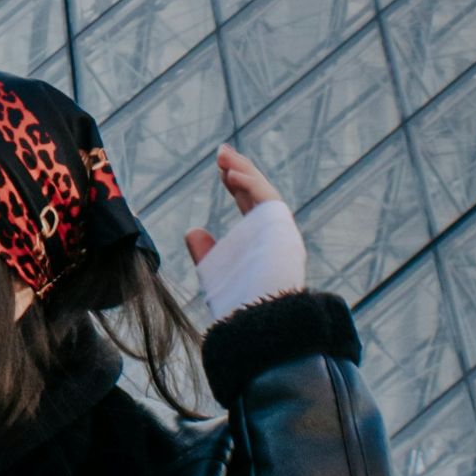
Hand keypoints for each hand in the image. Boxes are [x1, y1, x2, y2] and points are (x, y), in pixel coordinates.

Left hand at [184, 145, 306, 319]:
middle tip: (222, 152)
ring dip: (245, 172)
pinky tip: (232, 175)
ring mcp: (281, 232)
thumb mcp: (214, 270)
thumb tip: (192, 231)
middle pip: (258, 194)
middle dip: (241, 171)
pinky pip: (268, 201)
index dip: (237, 185)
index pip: (250, 205)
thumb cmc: (237, 305)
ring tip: (224, 158)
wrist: (255, 322)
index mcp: (261, 241)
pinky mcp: (283, 232)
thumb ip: (205, 251)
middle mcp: (274, 234)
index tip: (221, 170)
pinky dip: (250, 185)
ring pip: (265, 192)